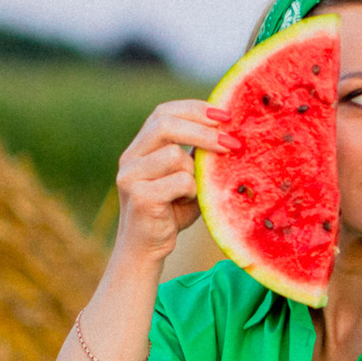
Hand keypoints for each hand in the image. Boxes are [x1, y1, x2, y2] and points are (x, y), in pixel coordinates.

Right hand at [113, 100, 234, 262]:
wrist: (146, 251)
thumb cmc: (170, 212)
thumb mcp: (186, 177)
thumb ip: (197, 155)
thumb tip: (229, 129)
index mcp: (139, 147)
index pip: (163, 112)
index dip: (194, 109)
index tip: (225, 116)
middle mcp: (129, 157)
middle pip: (165, 124)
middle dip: (203, 131)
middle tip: (231, 142)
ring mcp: (130, 176)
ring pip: (174, 155)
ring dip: (195, 171)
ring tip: (194, 191)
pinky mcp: (139, 196)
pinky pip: (180, 181)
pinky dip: (192, 191)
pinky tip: (187, 202)